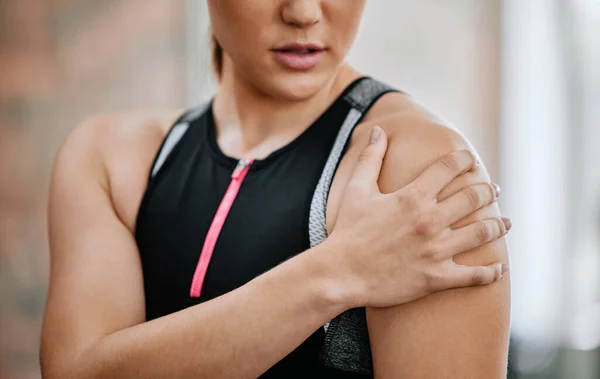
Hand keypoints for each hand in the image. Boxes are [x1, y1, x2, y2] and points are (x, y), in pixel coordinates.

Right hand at [327, 125, 509, 308]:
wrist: (340, 273)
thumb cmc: (347, 231)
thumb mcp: (357, 189)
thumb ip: (371, 157)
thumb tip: (379, 130)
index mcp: (412, 196)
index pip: (450, 168)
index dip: (465, 159)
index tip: (472, 160)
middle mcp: (429, 220)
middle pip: (473, 198)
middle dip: (488, 190)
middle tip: (494, 189)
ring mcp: (436, 250)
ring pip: (481, 233)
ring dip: (498, 225)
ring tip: (506, 222)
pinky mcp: (436, 277)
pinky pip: (473, 276)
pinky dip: (490, 272)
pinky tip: (499, 268)